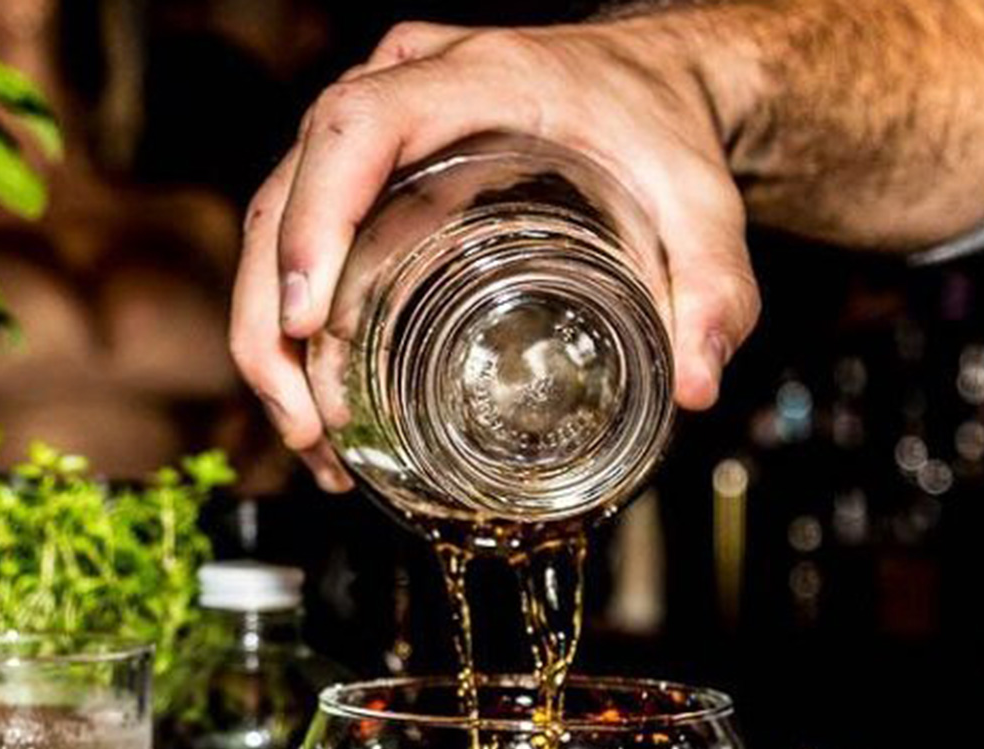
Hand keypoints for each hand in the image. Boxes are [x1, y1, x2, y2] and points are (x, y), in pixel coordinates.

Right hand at [229, 16, 760, 490]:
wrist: (652, 85)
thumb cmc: (663, 129)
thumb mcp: (704, 204)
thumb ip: (715, 287)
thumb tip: (698, 388)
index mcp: (473, 74)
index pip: (357, 128)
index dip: (315, 220)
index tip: (306, 317)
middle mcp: (401, 87)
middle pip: (286, 188)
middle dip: (272, 315)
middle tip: (308, 422)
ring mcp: (372, 125)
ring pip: (272, 218)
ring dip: (268, 335)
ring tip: (310, 439)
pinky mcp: (365, 170)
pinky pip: (298, 234)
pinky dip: (289, 322)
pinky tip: (317, 406)